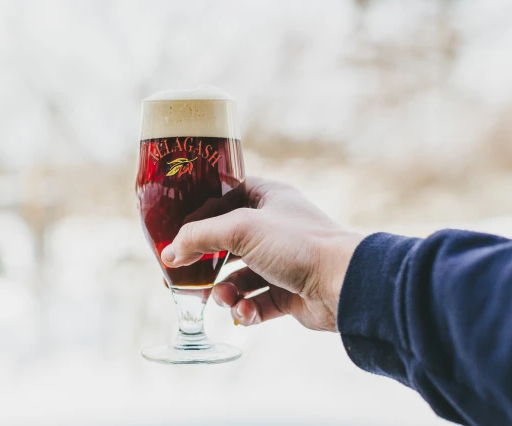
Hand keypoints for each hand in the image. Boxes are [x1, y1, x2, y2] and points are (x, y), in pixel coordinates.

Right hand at [161, 177, 362, 331]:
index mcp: (267, 198)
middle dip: (206, 265)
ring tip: (224, 299)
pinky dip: (245, 310)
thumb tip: (169, 253)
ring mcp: (282, 262)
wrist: (343, 284)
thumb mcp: (240, 229)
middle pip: (226, 244)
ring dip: (225, 292)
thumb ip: (199, 237)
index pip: (224, 199)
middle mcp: (274, 227)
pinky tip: (245, 313)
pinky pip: (255, 303)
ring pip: (238, 278)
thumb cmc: (297, 244)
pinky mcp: (288, 293)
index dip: (199, 217)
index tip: (177, 236)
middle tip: (182, 279)